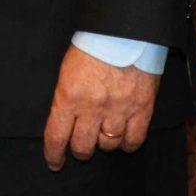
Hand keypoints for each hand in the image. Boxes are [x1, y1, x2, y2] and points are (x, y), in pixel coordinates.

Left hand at [43, 45, 159, 169]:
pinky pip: (133, 141)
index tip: (54, 162)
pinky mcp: (141, 110)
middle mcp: (91, 108)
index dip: (54, 154)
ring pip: (108, 145)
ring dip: (103, 143)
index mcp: (68, 96)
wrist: (123, 32)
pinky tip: (123, 137)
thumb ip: (67, 95)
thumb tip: (65, 117)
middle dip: (79, 149)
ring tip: (103, 133)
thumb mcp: (67, 69)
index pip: (57, 136)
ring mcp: (118, 111)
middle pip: (83, 147)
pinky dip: (127, 143)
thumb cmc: (91, 44)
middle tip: (81, 145)